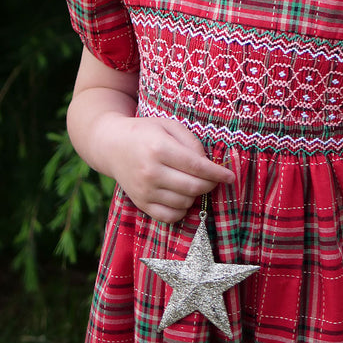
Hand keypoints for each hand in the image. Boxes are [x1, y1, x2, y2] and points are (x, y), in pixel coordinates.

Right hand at [107, 115, 234, 223]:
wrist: (112, 146)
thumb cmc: (145, 132)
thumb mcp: (169, 125)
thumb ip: (191, 142)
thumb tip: (208, 163)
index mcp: (159, 148)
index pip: (196, 166)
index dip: (217, 173)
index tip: (230, 176)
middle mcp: (151, 172)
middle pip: (193, 187)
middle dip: (210, 184)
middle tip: (214, 178)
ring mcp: (144, 190)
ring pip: (184, 203)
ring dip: (196, 195)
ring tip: (193, 182)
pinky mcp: (140, 203)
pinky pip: (169, 217)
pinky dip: (182, 210)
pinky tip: (183, 197)